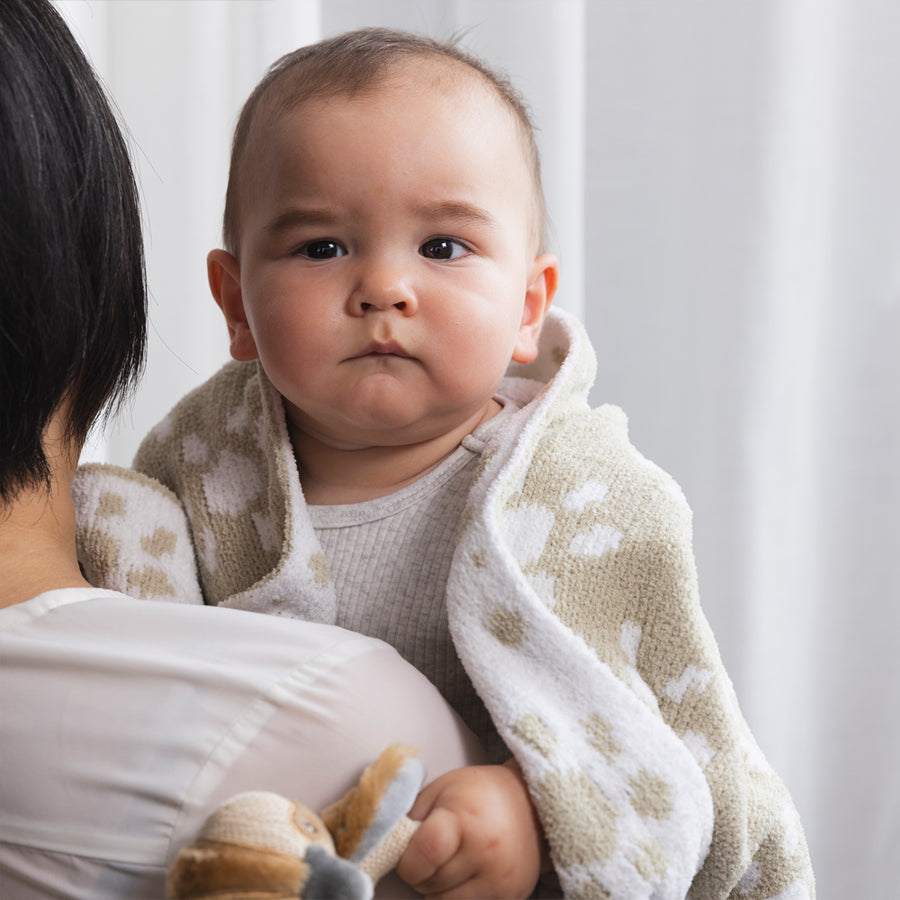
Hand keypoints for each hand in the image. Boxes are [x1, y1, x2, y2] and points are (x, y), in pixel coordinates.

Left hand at [396, 761, 546, 898]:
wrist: (531, 806)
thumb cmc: (479, 794)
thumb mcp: (442, 789)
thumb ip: (411, 817)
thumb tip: (385, 845)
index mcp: (464, 820)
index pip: (422, 856)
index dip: (407, 861)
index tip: (408, 854)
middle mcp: (484, 854)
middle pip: (430, 885)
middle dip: (422, 874)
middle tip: (433, 853)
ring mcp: (499, 882)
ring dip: (439, 890)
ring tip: (451, 863)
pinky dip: (459, 898)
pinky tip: (467, 876)